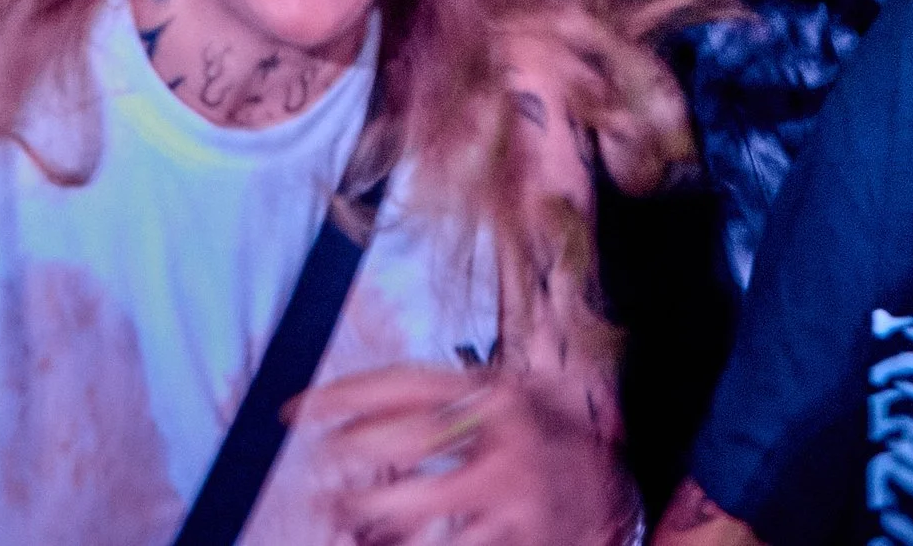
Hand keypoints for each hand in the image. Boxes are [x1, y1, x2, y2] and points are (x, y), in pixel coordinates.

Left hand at [301, 363, 638, 545]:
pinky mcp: (516, 538)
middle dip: (350, 451)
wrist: (615, 495)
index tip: (297, 407)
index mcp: (496, 390)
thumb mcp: (510, 398)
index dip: (344, 394)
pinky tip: (377, 545)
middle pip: (406, 440)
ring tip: (341, 513)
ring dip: (366, 513)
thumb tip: (364, 406)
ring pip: (417, 508)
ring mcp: (510, 493)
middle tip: (321, 461)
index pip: (404, 382)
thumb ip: (454, 396)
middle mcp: (503, 435)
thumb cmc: (546, 440)